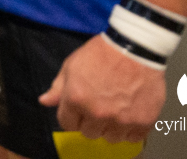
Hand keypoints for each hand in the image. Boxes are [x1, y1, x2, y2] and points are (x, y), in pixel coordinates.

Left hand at [38, 35, 164, 142]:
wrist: (135, 48)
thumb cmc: (100, 54)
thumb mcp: (72, 65)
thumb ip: (58, 87)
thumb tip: (44, 101)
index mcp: (76, 99)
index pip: (67, 124)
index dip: (72, 116)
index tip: (79, 109)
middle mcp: (98, 113)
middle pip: (89, 133)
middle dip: (90, 122)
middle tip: (99, 107)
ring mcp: (121, 120)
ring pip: (110, 138)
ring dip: (111, 128)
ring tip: (115, 111)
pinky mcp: (143, 122)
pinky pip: (132, 138)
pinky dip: (131, 130)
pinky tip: (130, 116)